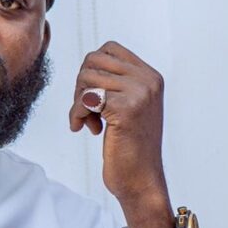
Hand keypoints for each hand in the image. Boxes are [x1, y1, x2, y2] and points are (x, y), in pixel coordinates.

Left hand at [69, 41, 167, 203]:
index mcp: (150, 76)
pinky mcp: (125, 109)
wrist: (140, 179)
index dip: (91, 69)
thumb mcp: (128, 105)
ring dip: (78, 101)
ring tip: (88, 121)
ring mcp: (139, 93)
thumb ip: (115, 82)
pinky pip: (84, 99)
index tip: (92, 93)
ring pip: (86, 78)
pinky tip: (84, 129)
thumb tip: (88, 62)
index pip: (109, 48)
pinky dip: (76, 114)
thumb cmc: (128, 145)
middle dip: (81, 84)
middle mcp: (148, 80)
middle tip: (86, 109)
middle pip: (93, 60)